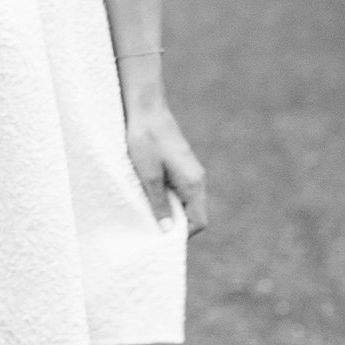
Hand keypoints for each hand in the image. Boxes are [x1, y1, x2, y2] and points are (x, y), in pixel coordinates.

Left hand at [122, 85, 206, 235]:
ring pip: (184, 201)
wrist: (145, 106)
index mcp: (193, 183)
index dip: (182, 234)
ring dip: (167, 208)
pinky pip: (177, 188)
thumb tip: (167, 231)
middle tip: (150, 227)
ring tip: (145, 210)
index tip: (160, 238)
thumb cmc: (146, 139)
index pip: (199, 221)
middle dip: (173, 223)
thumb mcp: (148, 175)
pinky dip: (165, 195)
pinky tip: (146, 192)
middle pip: (193, 213)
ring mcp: (189, 170)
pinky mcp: (179, 163)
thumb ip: (159, 204)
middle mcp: (196, 178)